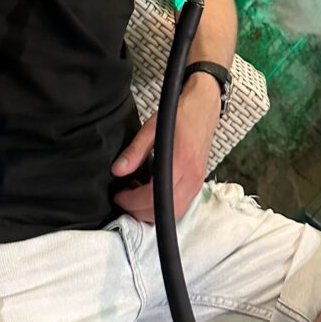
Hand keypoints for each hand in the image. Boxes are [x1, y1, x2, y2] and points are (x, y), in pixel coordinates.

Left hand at [111, 73, 220, 222]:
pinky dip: (163, 207)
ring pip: (173, 213)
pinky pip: (180, 206)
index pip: (153, 196)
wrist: (203, 108)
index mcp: (180, 161)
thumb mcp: (152, 128)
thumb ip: (135, 151)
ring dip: (151, 211)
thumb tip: (117, 170)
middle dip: (138, 210)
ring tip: (135, 195)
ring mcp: (198, 182)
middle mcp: (192, 176)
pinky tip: (151, 193)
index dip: (132, 201)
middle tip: (123, 198)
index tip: (118, 195)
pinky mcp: (198, 184)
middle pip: (163, 211)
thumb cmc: (179, 114)